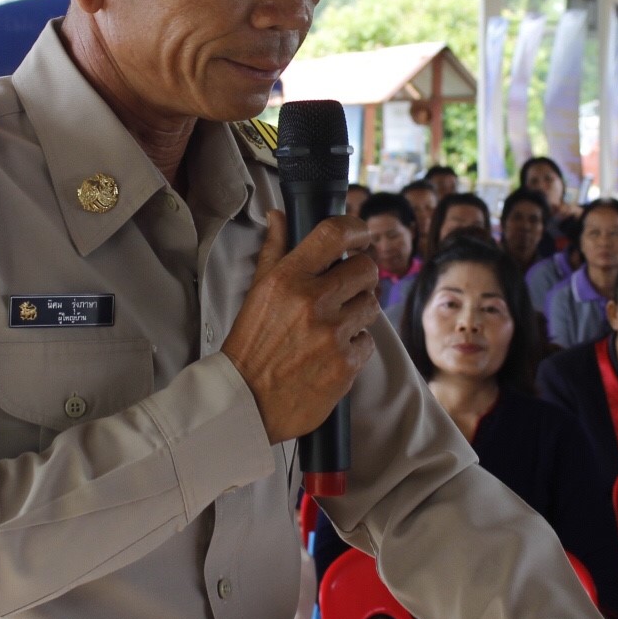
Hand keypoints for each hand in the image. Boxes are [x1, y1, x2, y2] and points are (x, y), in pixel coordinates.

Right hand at [222, 211, 380, 444]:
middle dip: (361, 276)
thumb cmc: (250, 345)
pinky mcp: (346, 364)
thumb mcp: (256, 292)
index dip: (356, 229)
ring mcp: (332, 334)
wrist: (246, 401)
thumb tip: (280, 217)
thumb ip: (274, 252)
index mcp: (288, 279)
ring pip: (372, 305)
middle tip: (348, 287)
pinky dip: (355, 346)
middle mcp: (312, 302)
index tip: (360, 236)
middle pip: (366, 269)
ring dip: (359, 312)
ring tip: (335, 324)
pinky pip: (368, 342)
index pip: (334, 234)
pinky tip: (333, 352)